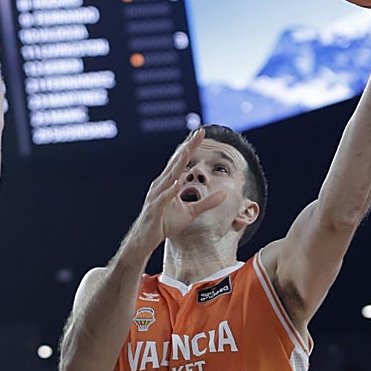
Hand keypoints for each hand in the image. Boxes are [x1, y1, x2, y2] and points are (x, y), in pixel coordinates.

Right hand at [129, 128, 229, 250]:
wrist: (146, 238)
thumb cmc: (166, 223)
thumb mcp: (191, 212)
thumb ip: (207, 203)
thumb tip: (225, 195)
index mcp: (169, 182)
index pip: (182, 160)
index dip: (192, 146)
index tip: (202, 132)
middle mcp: (161, 184)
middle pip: (176, 162)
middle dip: (188, 148)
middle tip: (199, 133)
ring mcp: (157, 195)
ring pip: (169, 177)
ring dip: (178, 164)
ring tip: (188, 151)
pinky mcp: (155, 208)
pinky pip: (163, 198)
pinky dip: (170, 190)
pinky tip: (177, 183)